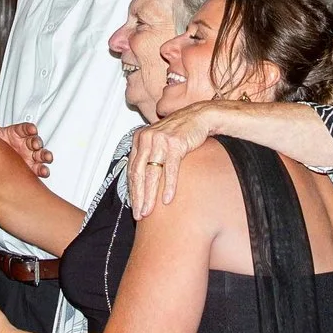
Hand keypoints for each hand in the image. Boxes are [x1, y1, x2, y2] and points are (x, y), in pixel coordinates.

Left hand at [0, 121, 52, 180]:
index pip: (25, 128)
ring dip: (45, 155)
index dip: (30, 129)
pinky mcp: (31, 168)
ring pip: (41, 154)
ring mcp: (30, 156)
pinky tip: (44, 172)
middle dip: (37, 142)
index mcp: (17, 133)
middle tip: (36, 145)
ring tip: (47, 157)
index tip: (32, 130)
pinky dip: (43, 170)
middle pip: (35, 141)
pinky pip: (39, 169)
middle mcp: (26, 144)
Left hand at [130, 103, 226, 217]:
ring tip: (149, 211)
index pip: (132, 169)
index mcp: (140, 139)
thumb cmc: (181, 132)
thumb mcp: (160, 142)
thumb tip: (143, 181)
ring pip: (151, 173)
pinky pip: (170, 169)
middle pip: (139, 173)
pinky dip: (168, 186)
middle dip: (138, 197)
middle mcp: (147, 138)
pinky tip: (168, 199)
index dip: (132, 190)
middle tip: (139, 214)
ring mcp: (160, 140)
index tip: (134, 206)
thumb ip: (150, 156)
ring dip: (150, 195)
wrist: (200, 117)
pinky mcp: (175, 143)